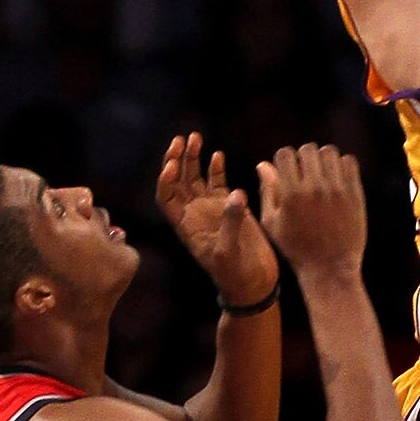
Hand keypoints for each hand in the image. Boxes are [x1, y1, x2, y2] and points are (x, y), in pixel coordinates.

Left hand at [158, 133, 276, 304]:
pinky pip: (217, 182)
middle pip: (177, 181)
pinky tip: (217, 155)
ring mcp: (210, 208)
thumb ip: (230, 222)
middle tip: (180, 140)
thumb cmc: (235, 274)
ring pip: (195, 177)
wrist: (253, 282)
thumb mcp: (228, 252)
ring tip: (194, 137)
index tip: (172, 166)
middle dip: (176, 160)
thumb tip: (235, 194)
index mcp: (185, 226)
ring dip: (192, 158)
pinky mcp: (229, 206)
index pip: (166, 198)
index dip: (165, 180)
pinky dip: (216, 168)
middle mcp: (193, 214)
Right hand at [257, 143, 366, 286]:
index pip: (285, 154)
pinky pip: (349, 162)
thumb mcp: (273, 224)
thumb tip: (263, 165)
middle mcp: (315, 187)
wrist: (330, 268)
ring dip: (323, 160)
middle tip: (304, 173)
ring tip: (321, 175)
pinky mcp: (354, 194)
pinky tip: (335, 179)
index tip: (287, 172)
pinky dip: (341, 166)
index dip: (283, 160)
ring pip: (329, 152)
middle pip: (308, 148)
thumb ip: (268, 191)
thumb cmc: (296, 248)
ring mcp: (337, 190)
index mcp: (291, 194)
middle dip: (303, 158)